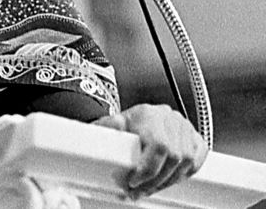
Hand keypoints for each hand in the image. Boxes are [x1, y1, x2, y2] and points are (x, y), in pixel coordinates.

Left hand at [93, 104, 208, 199]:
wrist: (132, 121)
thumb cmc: (121, 126)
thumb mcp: (108, 125)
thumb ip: (109, 126)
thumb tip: (115, 124)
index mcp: (149, 114)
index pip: (159, 146)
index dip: (148, 169)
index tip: (134, 182)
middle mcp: (169, 118)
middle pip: (174, 156)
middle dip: (156, 180)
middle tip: (140, 191)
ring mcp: (184, 127)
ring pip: (187, 161)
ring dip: (169, 180)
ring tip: (152, 188)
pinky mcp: (195, 137)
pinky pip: (197, 160)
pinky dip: (185, 173)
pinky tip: (169, 179)